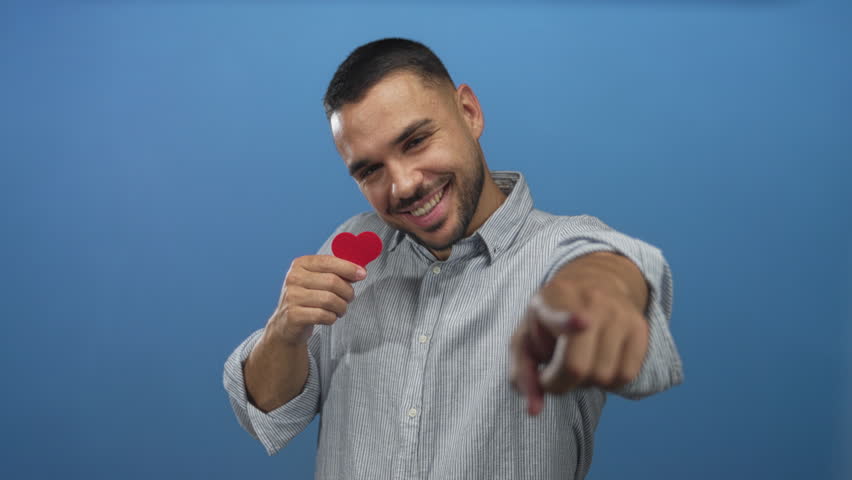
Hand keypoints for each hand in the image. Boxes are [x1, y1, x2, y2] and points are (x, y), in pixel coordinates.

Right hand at [266, 255, 366, 345]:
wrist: (286, 324)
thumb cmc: (308, 299)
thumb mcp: (317, 280)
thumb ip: (336, 272)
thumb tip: (359, 271)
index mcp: (300, 264)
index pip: (328, 261)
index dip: (348, 267)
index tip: (362, 274)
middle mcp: (294, 278)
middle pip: (332, 281)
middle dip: (347, 291)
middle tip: (349, 298)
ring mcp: (292, 297)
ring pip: (330, 300)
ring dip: (341, 307)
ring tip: (340, 309)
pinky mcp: (294, 315)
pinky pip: (324, 315)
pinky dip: (332, 318)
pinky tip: (329, 317)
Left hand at [509, 282, 648, 415]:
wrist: (593, 284)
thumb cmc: (549, 322)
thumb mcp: (525, 339)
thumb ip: (522, 374)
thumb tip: (533, 411)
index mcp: (554, 299)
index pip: (562, 316)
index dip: (569, 322)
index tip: (582, 322)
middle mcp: (591, 301)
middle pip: (578, 366)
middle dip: (561, 383)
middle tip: (554, 375)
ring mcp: (619, 313)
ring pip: (604, 376)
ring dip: (586, 383)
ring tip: (579, 363)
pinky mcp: (639, 326)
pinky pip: (627, 375)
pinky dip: (610, 382)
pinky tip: (598, 365)